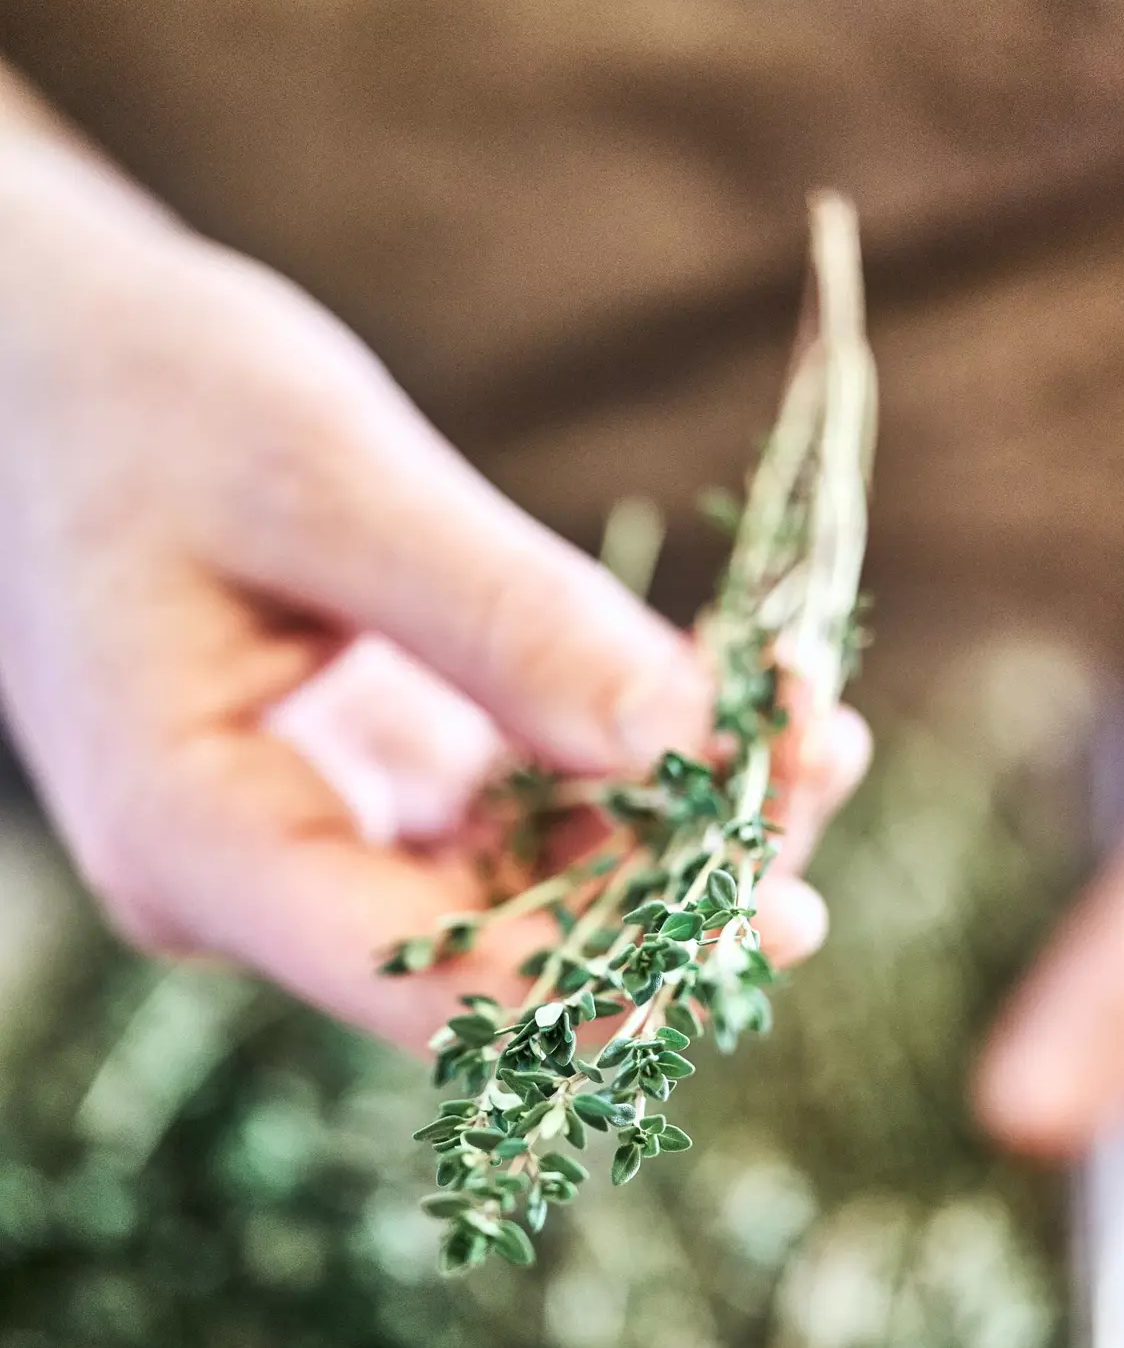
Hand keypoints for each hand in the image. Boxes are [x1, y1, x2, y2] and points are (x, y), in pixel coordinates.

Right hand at [0, 130, 869, 1048]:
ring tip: (813, 723)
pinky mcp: (369, 792)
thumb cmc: (142, 392)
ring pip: (532, 896)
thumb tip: (682, 741)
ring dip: (677, 827)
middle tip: (823, 755)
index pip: (424, 984)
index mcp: (195, 840)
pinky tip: (730, 705)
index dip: (611, 963)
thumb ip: (495, 612)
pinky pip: (522, 821)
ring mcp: (315, 845)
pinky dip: (627, 771)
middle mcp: (256, 883)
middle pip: (501, 957)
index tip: (772, 880)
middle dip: (676, 881)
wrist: (54, 363)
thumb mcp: (319, 473)